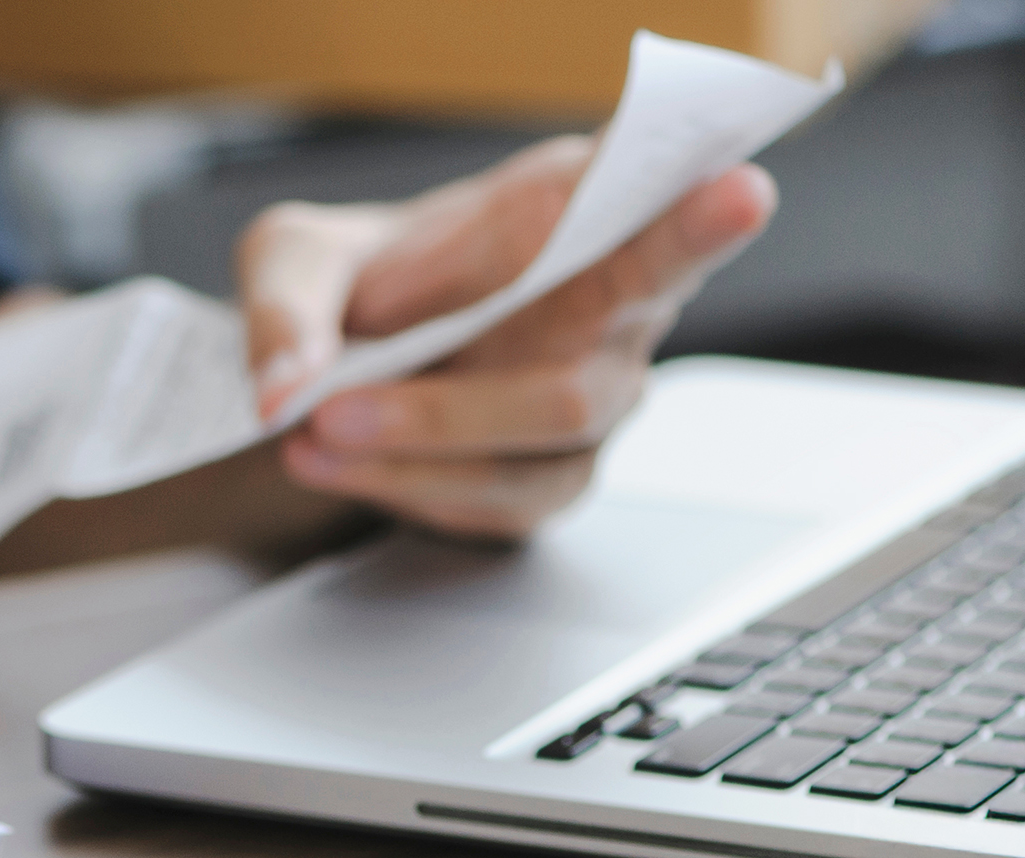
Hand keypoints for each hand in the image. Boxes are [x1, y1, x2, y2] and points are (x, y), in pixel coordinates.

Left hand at [238, 135, 776, 536]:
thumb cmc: (350, 282)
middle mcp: (605, 311)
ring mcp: (592, 399)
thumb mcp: (291, 257)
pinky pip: (503, 500)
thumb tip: (288, 388)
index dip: (696, 217)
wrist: (336, 357)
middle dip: (455, 404)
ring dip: (416, 450)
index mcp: (565, 216)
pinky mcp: (556, 472)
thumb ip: (288, 304)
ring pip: (541, 445)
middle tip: (335, 405)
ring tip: (313, 433)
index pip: (650, 215)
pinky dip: (410, 487)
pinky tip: (339, 463)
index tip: (737, 192)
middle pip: (590, 372)